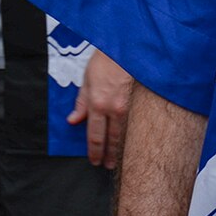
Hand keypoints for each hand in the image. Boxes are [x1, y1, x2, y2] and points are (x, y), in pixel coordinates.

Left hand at [68, 49, 132, 168]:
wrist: (127, 49)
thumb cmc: (105, 60)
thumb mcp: (87, 80)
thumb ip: (81, 103)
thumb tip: (74, 120)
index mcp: (98, 103)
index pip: (95, 135)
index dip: (94, 151)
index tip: (94, 160)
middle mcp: (114, 109)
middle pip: (111, 140)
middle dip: (108, 155)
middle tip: (107, 165)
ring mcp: (130, 107)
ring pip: (125, 135)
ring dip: (121, 149)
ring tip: (118, 160)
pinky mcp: (141, 105)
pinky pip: (134, 126)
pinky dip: (131, 137)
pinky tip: (131, 143)